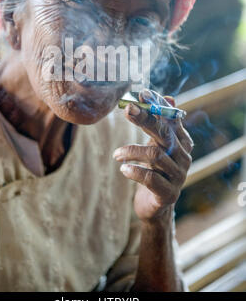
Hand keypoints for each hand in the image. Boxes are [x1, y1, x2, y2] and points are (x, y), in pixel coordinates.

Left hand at [113, 91, 192, 221]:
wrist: (156, 206)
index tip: (141, 94)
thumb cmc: (155, 170)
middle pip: (164, 133)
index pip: (172, 118)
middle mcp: (183, 157)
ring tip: (116, 154)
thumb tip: (169, 98)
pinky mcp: (168, 194)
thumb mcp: (157, 145)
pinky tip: (123, 169)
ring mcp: (178, 176)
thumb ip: (161, 123)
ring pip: (155, 155)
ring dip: (132, 151)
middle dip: (145, 119)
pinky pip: (150, 178)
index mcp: (182, 141)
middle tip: (127, 110)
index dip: (158, 105)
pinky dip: (134, 171)